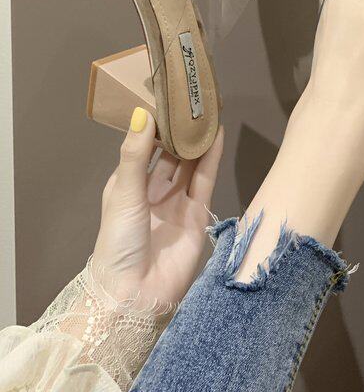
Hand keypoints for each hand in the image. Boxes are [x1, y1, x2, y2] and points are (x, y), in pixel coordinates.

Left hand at [92, 108, 223, 305]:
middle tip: (192, 100)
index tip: (165, 98)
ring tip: (208, 111)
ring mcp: (176, 203)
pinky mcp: (197, 214)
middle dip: (180, 130)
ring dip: (198, 140)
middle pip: (171, 154)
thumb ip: (136, 154)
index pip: (145, 147)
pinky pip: (205, 179)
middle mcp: (153, 191)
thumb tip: (143, 112)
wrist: (135, 293)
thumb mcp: (123, 193)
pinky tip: (217, 135)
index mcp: (128, 186)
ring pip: (190, 164)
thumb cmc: (118, 243)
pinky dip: (212, 157)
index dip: (156, 124)